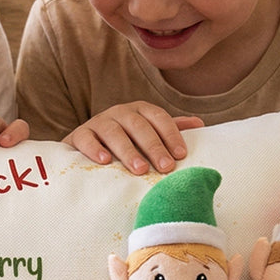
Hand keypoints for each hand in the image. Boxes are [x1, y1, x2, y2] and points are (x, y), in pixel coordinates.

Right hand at [64, 103, 203, 173]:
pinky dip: (95, 148)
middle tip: (165, 167)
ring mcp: (98, 122)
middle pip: (138, 125)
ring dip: (128, 150)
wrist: (84, 148)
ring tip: (140, 169)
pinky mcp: (79, 135)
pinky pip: (86, 139)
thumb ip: (169, 129)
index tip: (181, 155)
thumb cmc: (124, 143)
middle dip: (154, 146)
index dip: (171, 134)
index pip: (159, 117)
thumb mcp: (146, 135)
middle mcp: (120, 112)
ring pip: (114, 132)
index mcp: (139, 111)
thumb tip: (200, 124)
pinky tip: (104, 161)